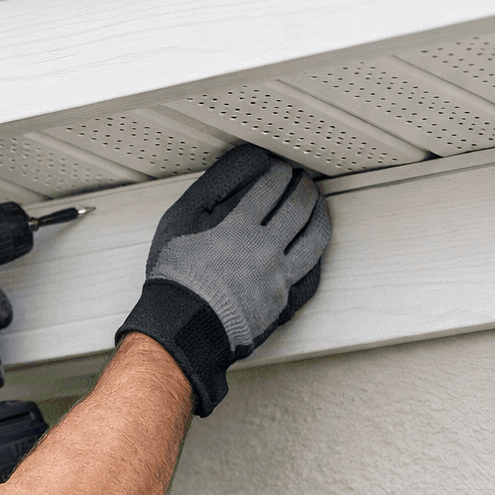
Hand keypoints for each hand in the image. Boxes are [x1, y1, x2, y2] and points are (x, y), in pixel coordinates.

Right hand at [116, 144, 329, 414]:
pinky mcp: (283, 305)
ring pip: (314, 241)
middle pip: (298, 209)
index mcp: (239, 229)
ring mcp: (277, 280)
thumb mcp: (178, 221)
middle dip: (304, 188)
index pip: (270, 188)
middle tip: (303, 181)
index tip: (280, 169)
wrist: (182, 330)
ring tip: (317, 208)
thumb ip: (211, 187)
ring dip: (319, 217)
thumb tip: (245, 165)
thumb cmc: (176, 277)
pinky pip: (312, 275)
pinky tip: (312, 246)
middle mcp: (265, 253)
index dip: (278, 174)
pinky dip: (316, 255)